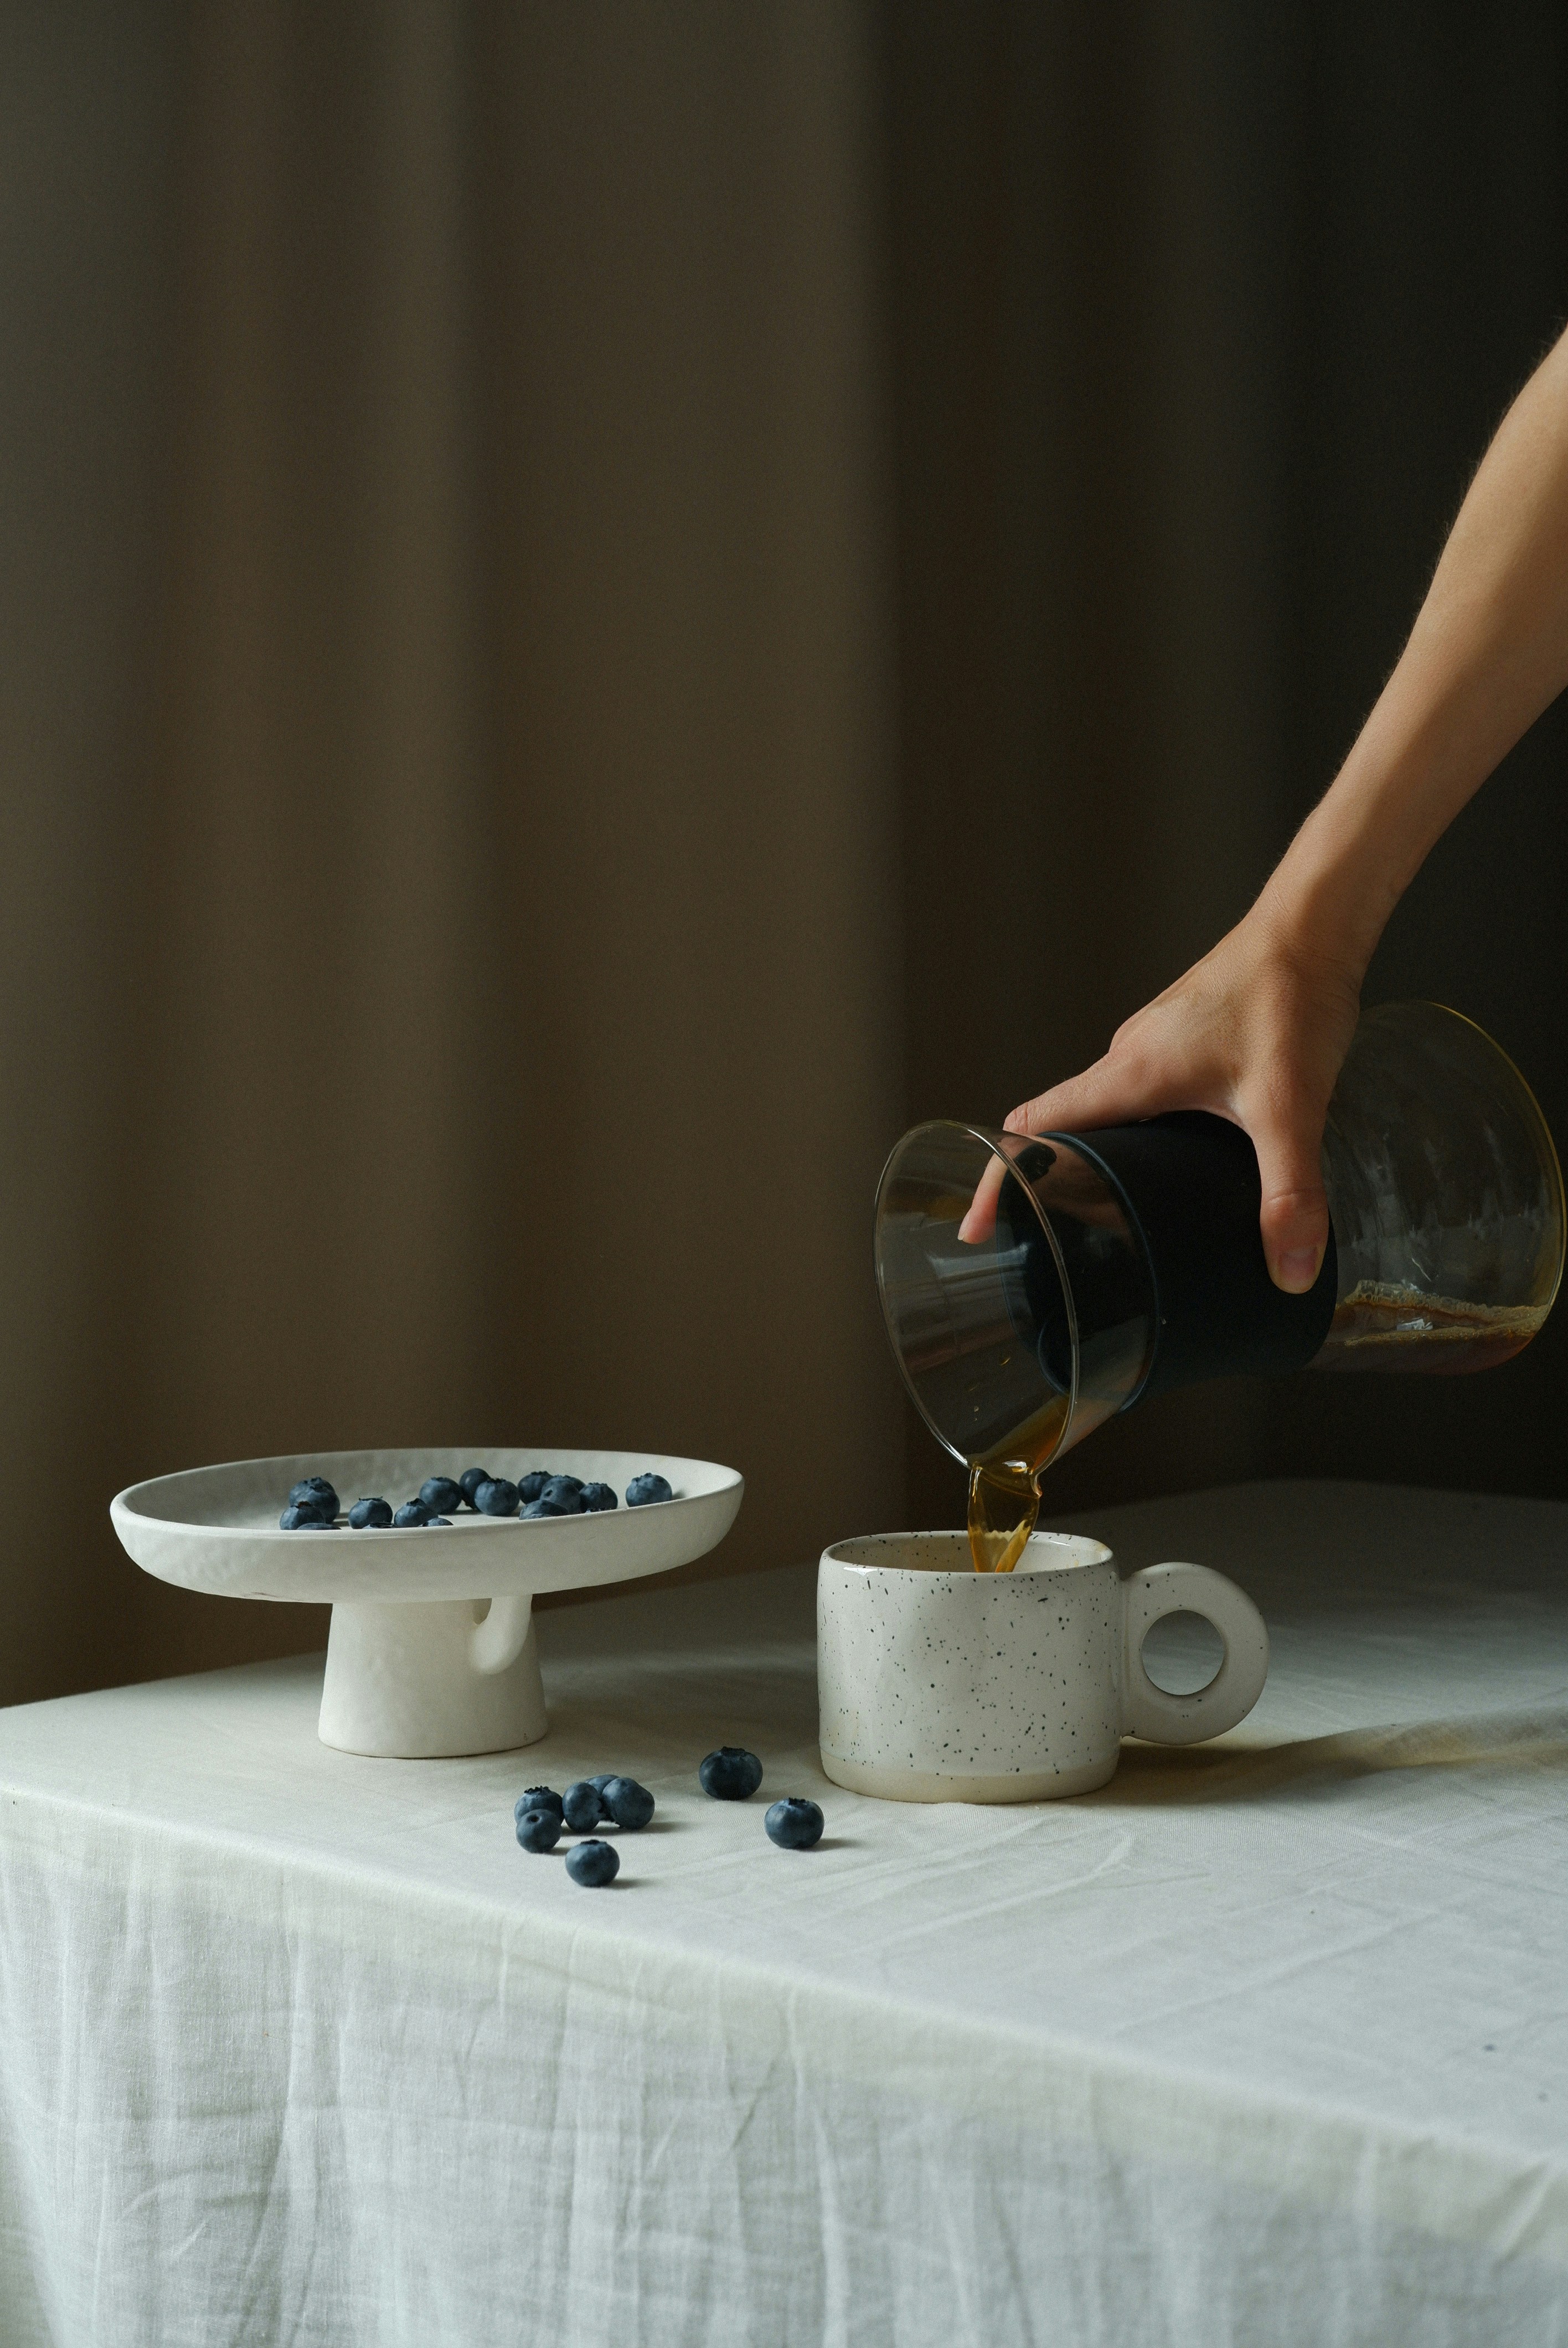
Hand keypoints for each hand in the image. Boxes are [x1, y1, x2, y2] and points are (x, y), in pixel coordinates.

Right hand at [959, 912, 1361, 1291]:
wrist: (1314, 924)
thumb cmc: (1289, 997)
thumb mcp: (1290, 1107)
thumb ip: (1290, 1191)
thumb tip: (1291, 1272)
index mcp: (1129, 1074)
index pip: (1031, 1129)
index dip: (997, 1180)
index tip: (979, 1227)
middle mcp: (1128, 1057)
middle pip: (1060, 1127)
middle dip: (1045, 1183)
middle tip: (1048, 1241)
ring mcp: (1153, 1044)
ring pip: (1101, 1110)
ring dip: (1094, 1156)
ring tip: (1110, 1213)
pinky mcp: (1182, 1038)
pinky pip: (1137, 1093)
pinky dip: (1134, 1132)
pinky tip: (1178, 1160)